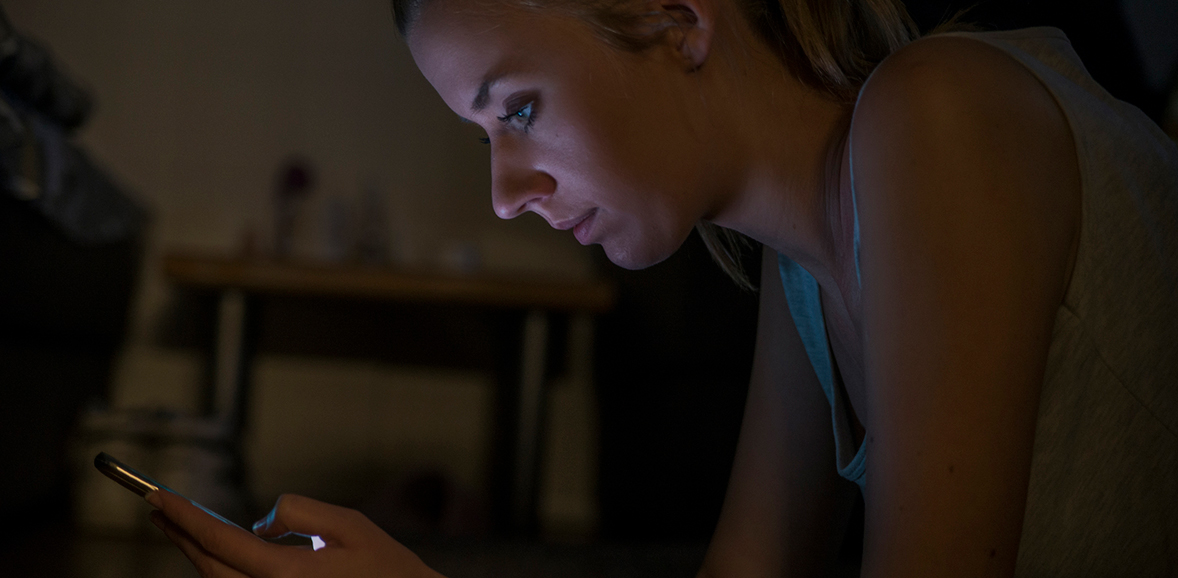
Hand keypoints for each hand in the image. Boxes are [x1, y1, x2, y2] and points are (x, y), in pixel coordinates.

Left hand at [147, 490, 442, 577]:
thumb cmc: (386, 569)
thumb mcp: (350, 524)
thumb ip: (299, 512)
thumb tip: (260, 522)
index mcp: (288, 574)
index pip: (220, 541)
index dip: (185, 517)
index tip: (159, 497)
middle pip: (208, 567)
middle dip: (181, 534)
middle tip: (160, 507)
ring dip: (197, 555)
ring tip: (182, 527)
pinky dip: (219, 572)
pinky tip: (216, 555)